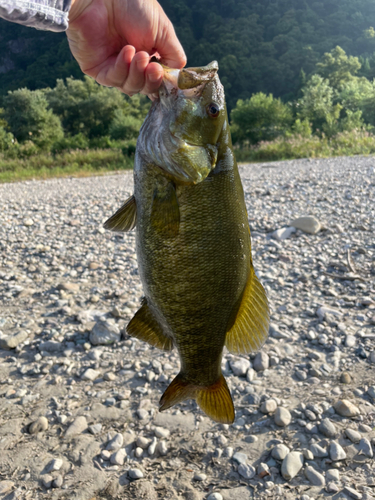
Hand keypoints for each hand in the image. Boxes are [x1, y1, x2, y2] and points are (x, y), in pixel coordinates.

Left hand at [66, 0, 185, 95]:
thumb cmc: (134, 6)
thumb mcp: (164, 31)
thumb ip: (174, 56)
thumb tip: (176, 78)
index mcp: (147, 54)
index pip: (156, 80)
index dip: (161, 81)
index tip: (164, 73)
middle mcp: (130, 63)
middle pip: (144, 87)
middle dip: (150, 80)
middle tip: (153, 68)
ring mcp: (114, 67)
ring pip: (130, 87)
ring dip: (137, 74)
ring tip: (140, 56)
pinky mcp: (98, 69)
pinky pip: (113, 80)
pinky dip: (122, 68)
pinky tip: (127, 52)